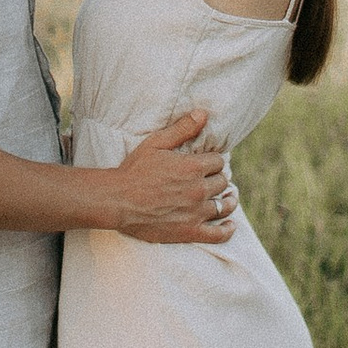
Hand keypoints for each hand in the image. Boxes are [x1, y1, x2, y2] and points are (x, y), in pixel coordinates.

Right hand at [101, 107, 237, 245]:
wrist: (118, 201)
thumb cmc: (134, 170)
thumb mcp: (156, 143)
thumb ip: (182, 129)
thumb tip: (203, 114)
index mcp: (193, 167)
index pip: (218, 161)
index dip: (213, 161)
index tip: (208, 164)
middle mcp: (199, 189)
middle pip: (222, 182)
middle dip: (217, 179)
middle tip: (213, 180)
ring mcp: (196, 212)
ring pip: (224, 206)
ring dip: (228, 201)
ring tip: (229, 199)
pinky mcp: (190, 231)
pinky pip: (218, 234)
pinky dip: (227, 230)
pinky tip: (229, 225)